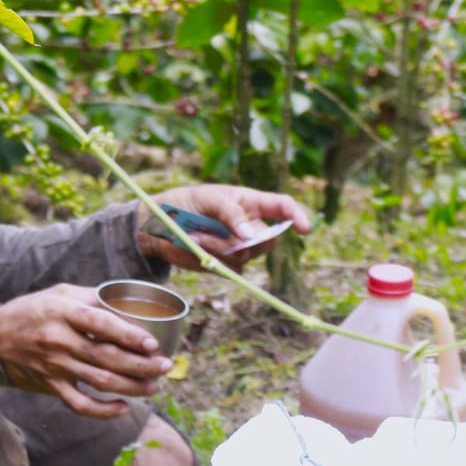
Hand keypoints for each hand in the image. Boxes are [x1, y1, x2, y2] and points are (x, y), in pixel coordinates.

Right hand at [0, 283, 172, 420]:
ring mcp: (55, 366)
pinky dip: (103, 410)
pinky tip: (123, 408)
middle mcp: (60, 340)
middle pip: (107, 357)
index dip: (129, 334)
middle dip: (140, 365)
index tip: (152, 343)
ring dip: (131, 387)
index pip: (101, 324)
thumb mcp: (59, 294)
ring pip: (99, 382)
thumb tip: (128, 302)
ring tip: (153, 386)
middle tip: (164, 366)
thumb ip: (92, 298)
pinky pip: (80, 404)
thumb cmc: (32, 311)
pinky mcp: (51, 386)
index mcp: (63, 312)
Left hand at [136, 184, 310, 272]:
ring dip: (223, 247)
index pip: (282, 207)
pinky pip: (233, 268)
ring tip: (198, 236)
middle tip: (217, 230)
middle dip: (247, 238)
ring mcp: (241, 247)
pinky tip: (197, 247)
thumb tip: (249, 236)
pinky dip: (215, 259)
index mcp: (251, 202)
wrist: (161, 226)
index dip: (297, 216)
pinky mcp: (228, 264)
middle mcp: (251, 225)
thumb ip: (231, 212)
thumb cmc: (187, 203)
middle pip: (269, 238)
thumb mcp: (208, 198)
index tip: (304, 228)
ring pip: (248, 254)